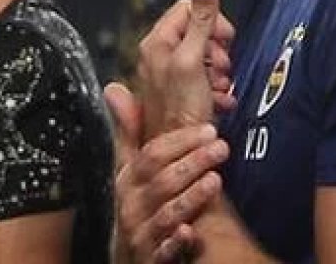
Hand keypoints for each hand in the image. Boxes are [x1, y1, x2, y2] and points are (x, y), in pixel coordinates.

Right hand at [107, 83, 229, 263]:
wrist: (131, 254)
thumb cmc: (138, 203)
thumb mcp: (129, 168)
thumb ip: (128, 131)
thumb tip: (113, 88)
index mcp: (128, 178)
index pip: (150, 154)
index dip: (180, 140)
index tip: (208, 129)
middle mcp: (131, 204)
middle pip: (161, 178)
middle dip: (193, 160)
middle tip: (222, 146)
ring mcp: (141, 232)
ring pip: (166, 212)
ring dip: (191, 196)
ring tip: (216, 180)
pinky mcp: (151, 258)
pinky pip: (163, 250)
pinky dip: (176, 241)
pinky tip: (191, 233)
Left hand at [138, 0, 235, 135]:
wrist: (181, 152)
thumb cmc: (181, 110)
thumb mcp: (193, 59)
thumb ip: (200, 20)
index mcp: (158, 41)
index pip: (188, 7)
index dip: (211, 20)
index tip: (224, 39)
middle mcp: (160, 54)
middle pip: (199, 30)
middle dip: (218, 48)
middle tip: (222, 67)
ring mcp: (171, 73)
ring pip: (206, 55)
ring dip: (220, 70)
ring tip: (220, 87)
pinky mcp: (183, 92)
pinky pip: (206, 78)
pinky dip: (217, 87)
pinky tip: (220, 100)